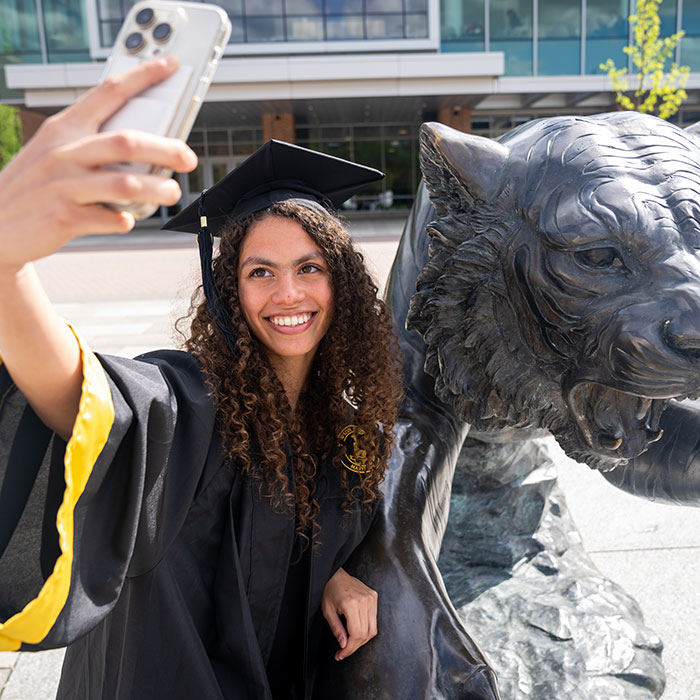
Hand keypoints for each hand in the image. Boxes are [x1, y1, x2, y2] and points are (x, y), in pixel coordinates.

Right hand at [0, 55, 196, 269]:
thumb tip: (145, 144)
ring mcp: (63, 186)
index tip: (171, 66)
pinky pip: (110, 219)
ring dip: (157, 190)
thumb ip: (92, 143)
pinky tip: (128, 219)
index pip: (108, 92)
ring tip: (171, 191)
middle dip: (167, 148)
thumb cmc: (35, 186)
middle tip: (189, 157)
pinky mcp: (64, 218)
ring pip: (126, 184)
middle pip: (127, 142)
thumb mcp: (54, 152)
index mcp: (64, 129)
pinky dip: (126, 220)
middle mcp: (64, 153)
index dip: (143, 77)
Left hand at [321, 567, 377, 660]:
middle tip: (343, 651)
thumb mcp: (328, 611)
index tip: (341, 654)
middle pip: (366, 634)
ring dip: (362, 639)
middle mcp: (364, 600)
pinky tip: (356, 629)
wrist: (335, 574)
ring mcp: (371, 598)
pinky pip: (374, 619)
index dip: (349, 648)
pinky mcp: (374, 596)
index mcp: (352, 604)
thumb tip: (344, 645)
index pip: (356, 634)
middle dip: (354, 646)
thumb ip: (336, 629)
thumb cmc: (329, 590)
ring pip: (373, 629)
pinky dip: (366, 628)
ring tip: (350, 641)